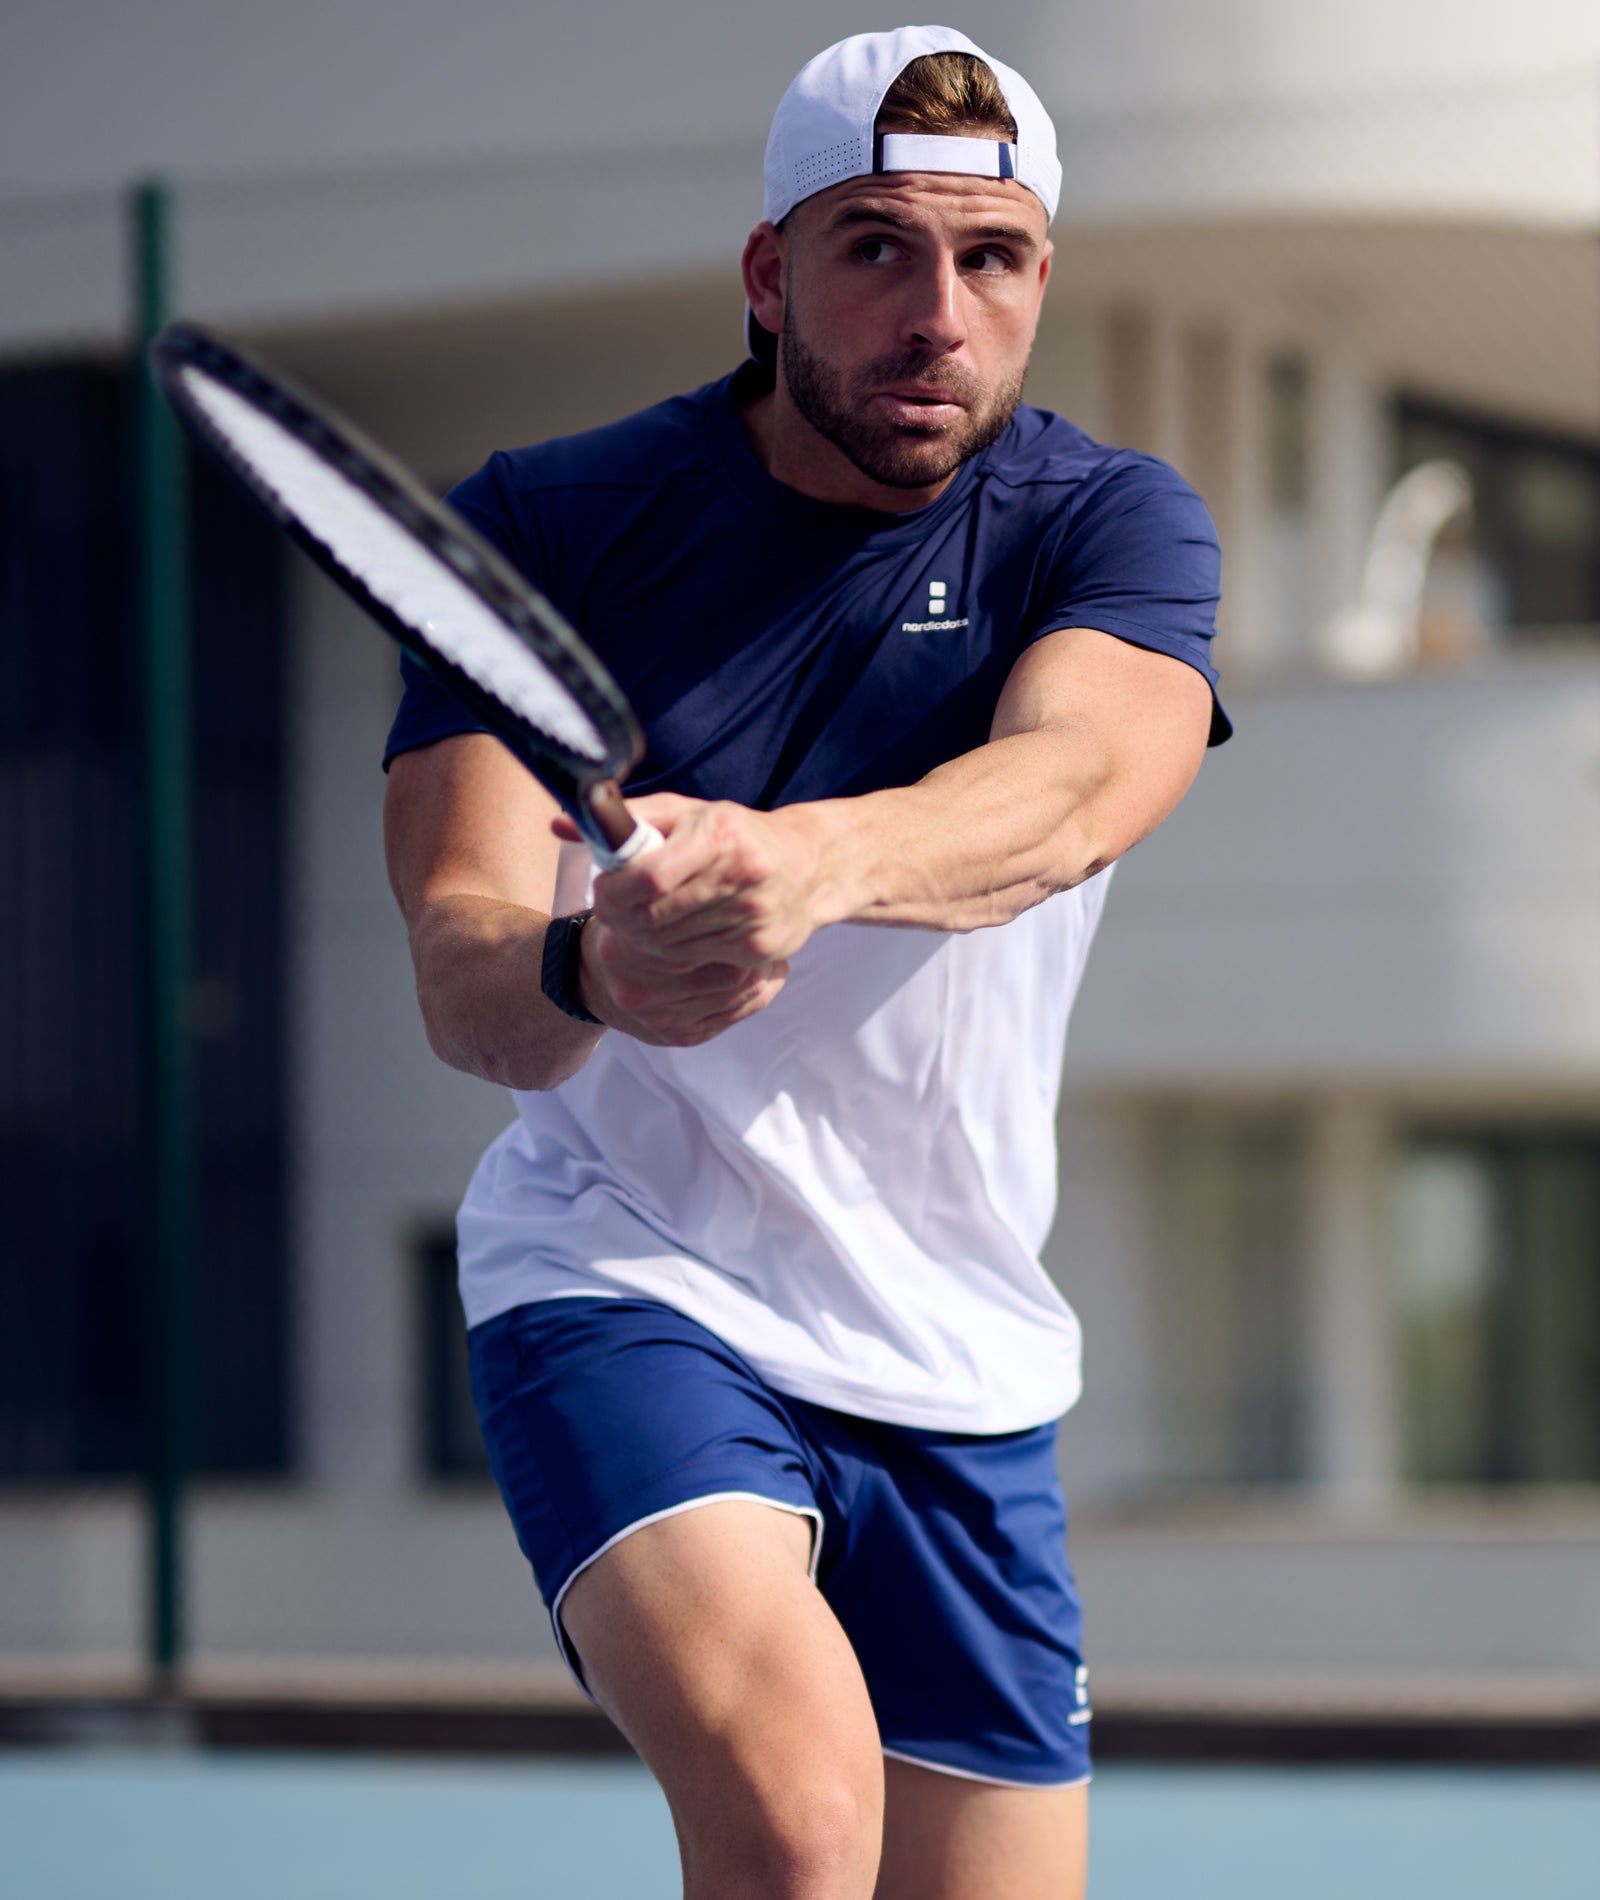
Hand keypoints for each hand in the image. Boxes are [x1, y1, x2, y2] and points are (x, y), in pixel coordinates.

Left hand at [558, 795, 829, 1045]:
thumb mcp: (686, 813)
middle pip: (654, 917)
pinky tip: (672, 935)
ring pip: (670, 946)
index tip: (601, 888)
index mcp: (720, 834)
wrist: (810, 866)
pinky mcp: (760, 949)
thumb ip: (627, 819)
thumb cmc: (735, 834)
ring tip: (640, 921)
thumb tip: (560, 824)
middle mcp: (743, 875)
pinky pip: (694, 961)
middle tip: (610, 911)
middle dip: (620, 918)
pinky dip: (672, 953)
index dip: (615, 891)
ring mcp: (754, 917)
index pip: (651, 876)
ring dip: (642, 939)